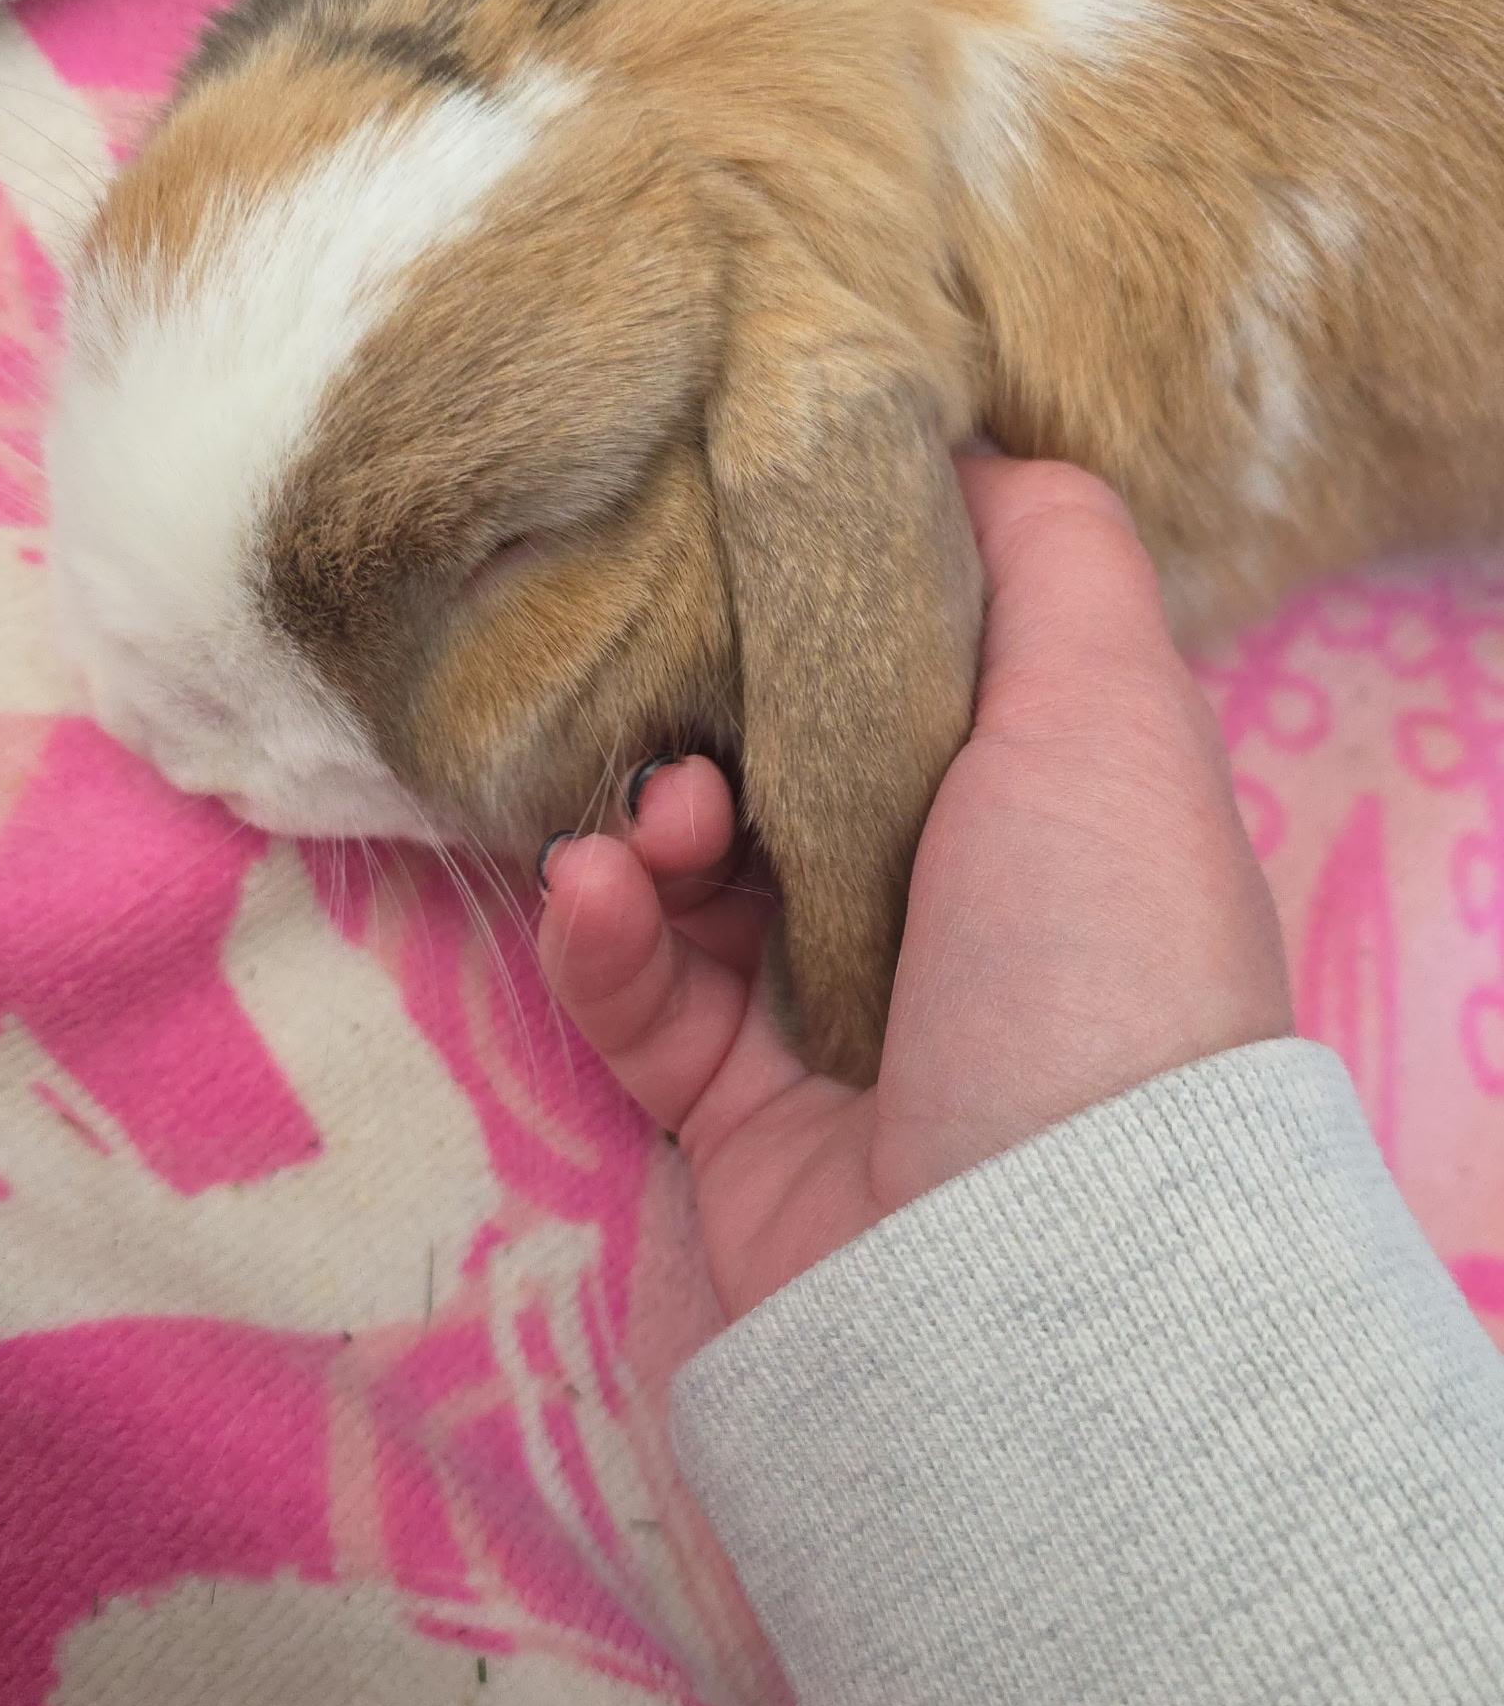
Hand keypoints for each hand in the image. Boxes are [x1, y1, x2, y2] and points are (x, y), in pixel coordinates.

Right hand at [538, 457, 1292, 1320]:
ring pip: (692, 868)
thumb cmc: (1086, 950)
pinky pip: (635, 991)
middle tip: (686, 691)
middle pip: (786, 754)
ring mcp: (833, 1008)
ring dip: (649, 819)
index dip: (826, 594)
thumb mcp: (1111, 705)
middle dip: (714, 706)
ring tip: (659, 826)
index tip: (736, 528)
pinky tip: (595, 893)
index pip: (912, 662)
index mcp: (1042, 802)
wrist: (1031, 1261)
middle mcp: (945, 900)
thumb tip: (963, 444)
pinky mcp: (731, 1104)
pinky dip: (600, 934)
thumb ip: (1050, 550)